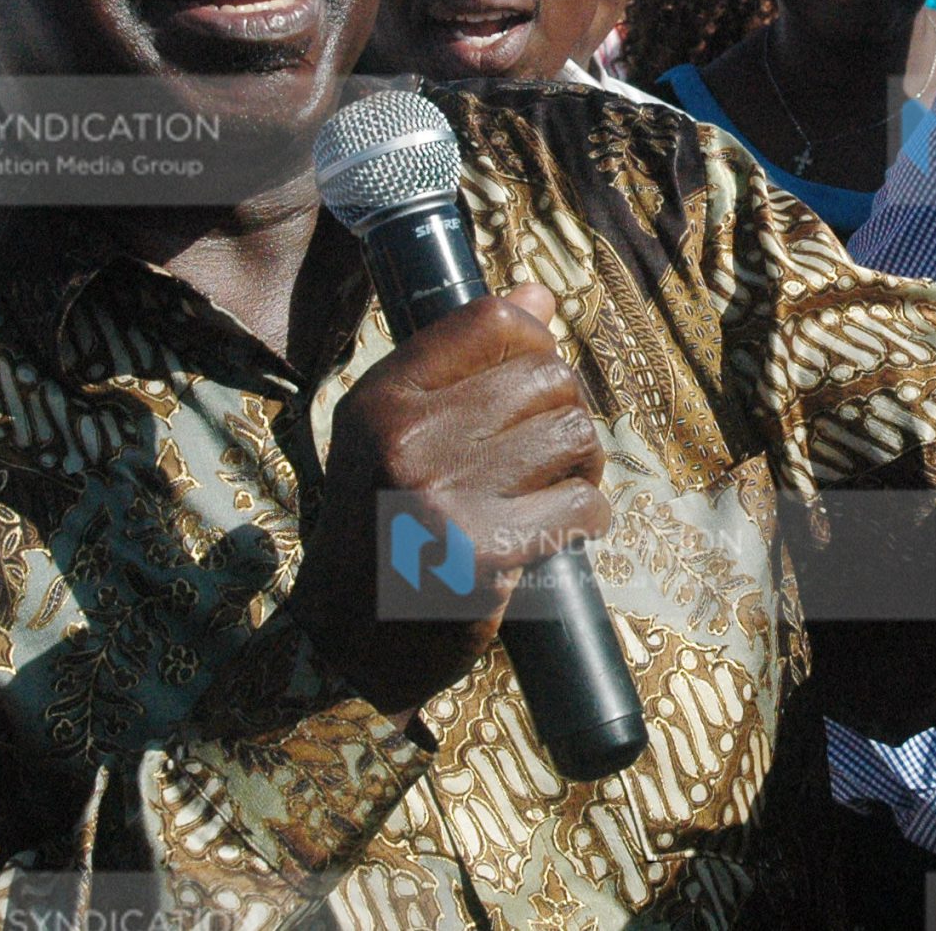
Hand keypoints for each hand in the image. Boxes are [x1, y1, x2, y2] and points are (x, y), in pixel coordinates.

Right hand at [299, 285, 608, 712]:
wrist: (348, 641)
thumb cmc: (381, 525)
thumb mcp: (394, 432)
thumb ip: (460, 362)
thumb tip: (538, 295)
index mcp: (382, 400)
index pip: (489, 320)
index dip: (534, 339)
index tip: (533, 378)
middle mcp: (410, 440)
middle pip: (546, 375)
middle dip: (564, 409)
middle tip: (552, 448)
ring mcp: (449, 497)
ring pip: (574, 433)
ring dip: (583, 462)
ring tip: (557, 487)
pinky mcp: (488, 553)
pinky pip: (583, 505)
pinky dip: (587, 517)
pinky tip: (559, 531)